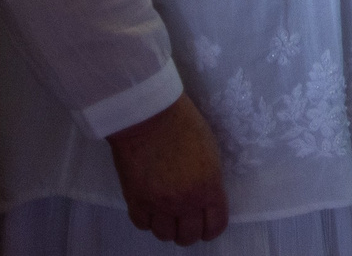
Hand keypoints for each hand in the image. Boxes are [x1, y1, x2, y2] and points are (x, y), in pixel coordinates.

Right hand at [107, 93, 228, 245]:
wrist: (149, 115)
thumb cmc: (184, 123)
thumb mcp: (210, 151)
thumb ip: (209, 180)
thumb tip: (205, 195)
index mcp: (209, 188)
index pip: (215, 226)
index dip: (211, 228)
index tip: (206, 224)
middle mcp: (186, 202)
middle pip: (189, 236)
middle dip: (189, 231)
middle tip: (184, 219)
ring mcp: (159, 204)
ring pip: (165, 235)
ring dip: (167, 227)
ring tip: (165, 213)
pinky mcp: (136, 200)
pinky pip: (142, 225)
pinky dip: (147, 220)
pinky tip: (149, 207)